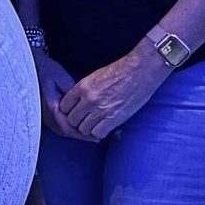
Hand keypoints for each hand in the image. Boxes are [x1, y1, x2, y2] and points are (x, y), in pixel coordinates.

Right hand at [33, 52, 88, 139]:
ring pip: (59, 129)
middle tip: (94, 137)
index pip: (67, 126)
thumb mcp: (61, 78)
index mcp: (51, 106)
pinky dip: (66, 128)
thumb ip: (72, 93)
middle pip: (63, 131)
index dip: (81, 133)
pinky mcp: (42, 112)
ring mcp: (42, 114)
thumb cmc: (45, 69)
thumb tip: (83, 104)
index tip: (93, 136)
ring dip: (73, 133)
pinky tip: (74, 126)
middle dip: (79, 136)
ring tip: (87, 134)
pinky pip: (55, 124)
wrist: (29, 66)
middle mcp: (45, 114)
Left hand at [58, 42, 173, 141]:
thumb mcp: (95, 76)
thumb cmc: (120, 71)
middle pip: (72, 120)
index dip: (68, 111)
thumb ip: (84, 90)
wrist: (140, 71)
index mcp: (82, 87)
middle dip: (76, 122)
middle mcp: (88, 99)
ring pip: (83, 129)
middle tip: (84, 120)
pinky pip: (97, 133)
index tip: (75, 112)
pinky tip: (103, 127)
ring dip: (87, 128)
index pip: (64, 106)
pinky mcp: (114, 118)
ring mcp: (100, 110)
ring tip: (94, 125)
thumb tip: (78, 103)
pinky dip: (99, 133)